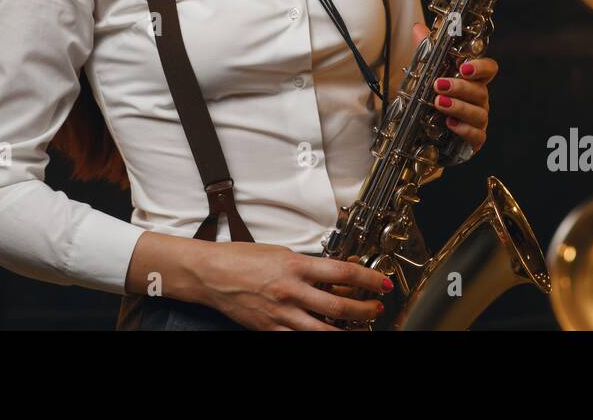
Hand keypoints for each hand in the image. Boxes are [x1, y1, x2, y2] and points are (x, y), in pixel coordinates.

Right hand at [195, 242, 394, 330]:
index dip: (367, 278)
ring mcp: (281, 313)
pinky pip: (299, 339)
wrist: (211, 273)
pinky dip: (319, 339)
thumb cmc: (242, 259)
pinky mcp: (270, 329)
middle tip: (376, 308)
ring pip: (323, 330)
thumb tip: (335, 276)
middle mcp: (290, 291)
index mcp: (294, 266)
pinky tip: (328, 336)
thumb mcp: (281, 253)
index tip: (381, 283)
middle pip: (339, 306)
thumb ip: (308, 266)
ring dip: (348, 331)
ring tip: (361, 328)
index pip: (342, 273)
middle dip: (365, 309)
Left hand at [413, 21, 496, 156]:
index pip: (489, 69)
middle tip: (439, 85)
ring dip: (459, 107)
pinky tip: (450, 124)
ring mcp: (478, 120)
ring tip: (439, 103)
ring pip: (479, 113)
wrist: (424, 132)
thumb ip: (425, 52)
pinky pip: (477, 136)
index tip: (464, 67)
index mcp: (472, 81)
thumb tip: (418, 28)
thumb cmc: (432, 99)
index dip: (481, 67)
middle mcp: (479, 99)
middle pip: (481, 90)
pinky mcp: (474, 140)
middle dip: (460, 87)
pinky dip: (464, 129)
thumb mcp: (425, 75)